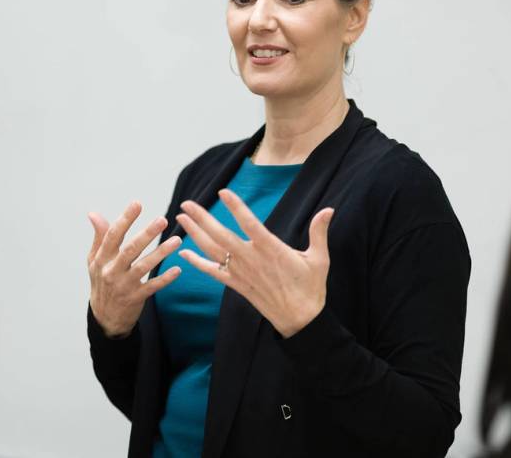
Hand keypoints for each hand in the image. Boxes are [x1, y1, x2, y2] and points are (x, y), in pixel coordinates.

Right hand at [87, 201, 182, 337]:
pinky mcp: (136, 298)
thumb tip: (94, 214)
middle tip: (162, 219)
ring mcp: (124, 286)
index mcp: (102, 259)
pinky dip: (165, 278)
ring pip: (144, 267)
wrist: (104, 318)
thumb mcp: (95, 260)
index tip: (137, 204)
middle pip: (130, 249)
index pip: (113, 235)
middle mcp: (112, 271)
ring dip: (161, 253)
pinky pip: (152, 286)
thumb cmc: (101, 283)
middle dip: (147, 234)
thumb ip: (99, 237)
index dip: (125, 219)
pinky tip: (177, 269)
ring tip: (177, 241)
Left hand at [177, 189, 333, 337]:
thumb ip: (319, 232)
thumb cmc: (311, 287)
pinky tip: (183, 254)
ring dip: (195, 234)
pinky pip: (212, 271)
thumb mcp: (319, 258)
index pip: (250, 223)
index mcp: (271, 249)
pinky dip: (197, 262)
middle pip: (222, 235)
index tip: (223, 192)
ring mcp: (241, 272)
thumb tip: (329, 210)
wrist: (300, 319)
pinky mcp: (236, 284)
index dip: (236, 207)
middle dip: (202, 218)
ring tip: (181, 219)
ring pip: (213, 250)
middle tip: (187, 204)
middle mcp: (252, 259)